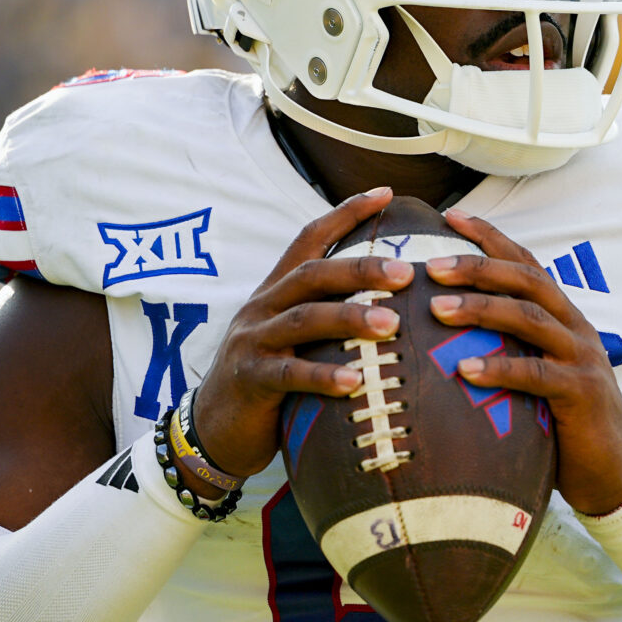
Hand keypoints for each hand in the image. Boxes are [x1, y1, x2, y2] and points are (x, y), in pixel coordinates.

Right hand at [188, 188, 412, 477]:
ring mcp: (253, 341)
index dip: (346, 213)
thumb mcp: (293, 339)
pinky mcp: (250, 379)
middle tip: (406, 274)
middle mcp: (262, 307)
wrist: (214, 428)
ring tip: (392, 325)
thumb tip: (392, 305)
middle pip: (313, 275)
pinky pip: (288, 374)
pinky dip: (322, 376)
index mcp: (276, 291)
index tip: (387, 193)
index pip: (310, 239)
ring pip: (304, 319)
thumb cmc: (269, 382)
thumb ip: (326, 318)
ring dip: (350, 319)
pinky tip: (355, 382)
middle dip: (361, 269)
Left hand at [428, 212, 621, 515]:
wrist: (611, 468)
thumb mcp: (533, 372)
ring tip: (437, 308)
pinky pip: (537, 375)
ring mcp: (582, 358)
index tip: (450, 216)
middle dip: (478, 267)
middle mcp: (574, 327)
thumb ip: (505, 346)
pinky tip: (464, 371)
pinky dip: (500, 368)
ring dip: (481, 309)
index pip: (525, 264)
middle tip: (431, 265)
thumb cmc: (559, 419)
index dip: (491, 237)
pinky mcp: (582, 393)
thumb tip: (441, 332)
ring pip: (530, 319)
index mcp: (561, 316)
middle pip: (527, 281)